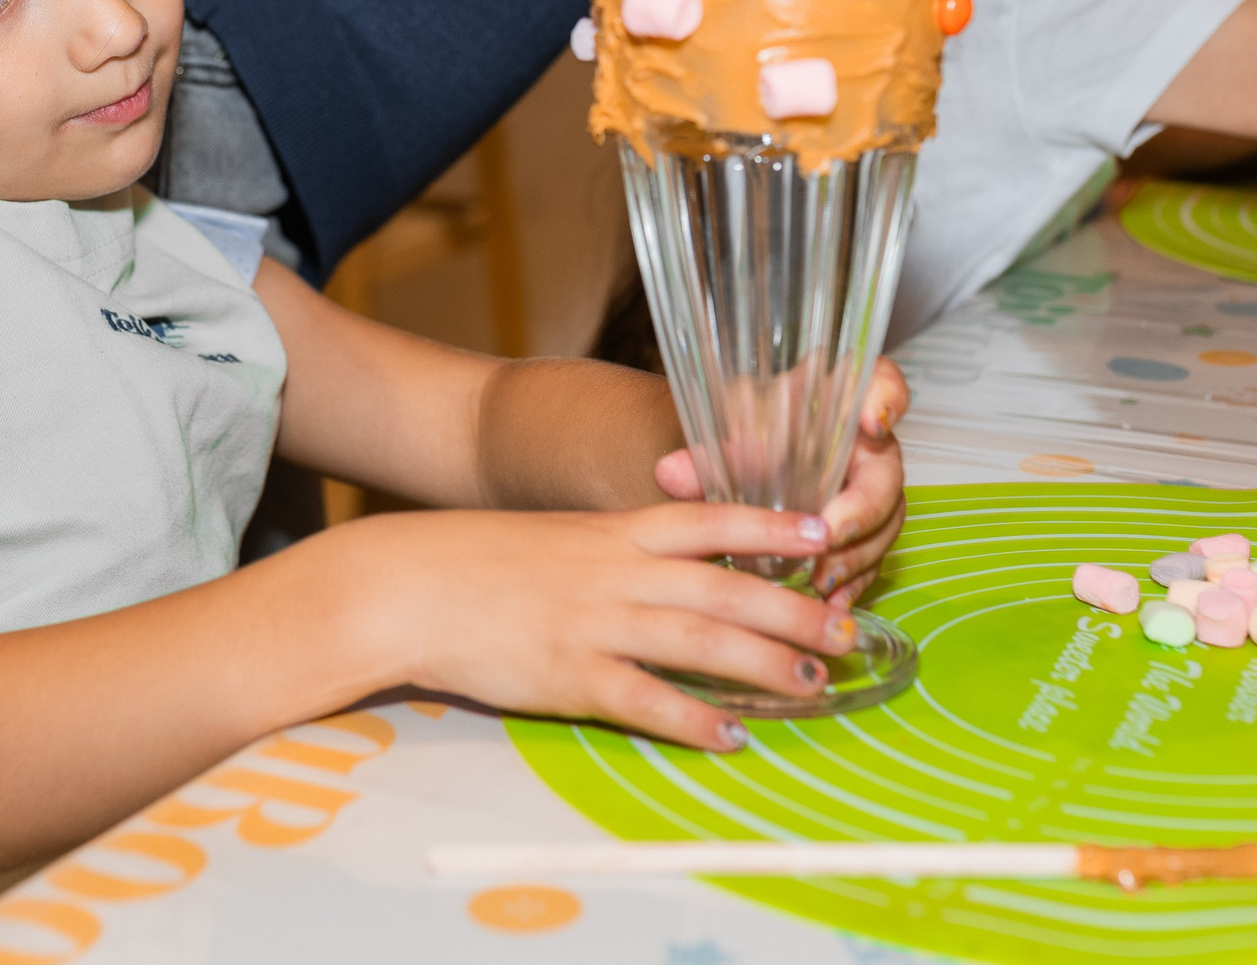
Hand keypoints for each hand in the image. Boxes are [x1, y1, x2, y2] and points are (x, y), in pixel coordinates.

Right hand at [338, 502, 850, 751]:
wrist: (408, 584)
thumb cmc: (479, 561)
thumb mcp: (559, 538)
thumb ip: (617, 552)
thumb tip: (672, 571)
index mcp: (614, 532)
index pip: (710, 521)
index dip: (770, 524)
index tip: (820, 529)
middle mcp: (616, 571)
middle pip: (725, 587)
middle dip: (794, 608)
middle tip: (848, 629)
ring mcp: (595, 623)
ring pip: (700, 641)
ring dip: (764, 664)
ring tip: (813, 685)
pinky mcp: (569, 675)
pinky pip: (644, 700)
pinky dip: (692, 720)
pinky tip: (730, 736)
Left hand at [651, 357, 908, 606]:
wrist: (741, 461)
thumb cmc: (744, 434)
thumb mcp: (722, 435)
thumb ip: (703, 452)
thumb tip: (671, 473)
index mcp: (838, 398)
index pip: (880, 380)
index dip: (887, 398)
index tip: (874, 421)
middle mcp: (866, 445)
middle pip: (885, 472)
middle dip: (863, 508)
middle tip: (830, 534)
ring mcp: (871, 491)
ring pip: (883, 523)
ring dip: (856, 555)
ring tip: (822, 580)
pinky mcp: (865, 533)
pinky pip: (870, 558)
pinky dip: (852, 582)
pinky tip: (830, 604)